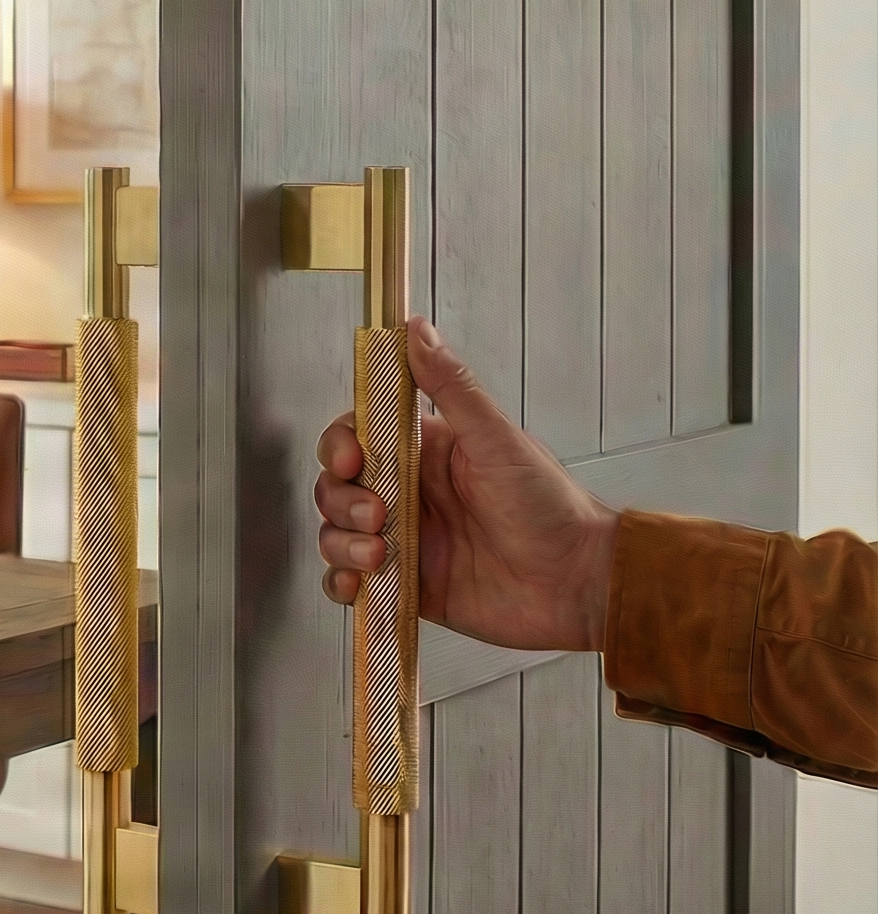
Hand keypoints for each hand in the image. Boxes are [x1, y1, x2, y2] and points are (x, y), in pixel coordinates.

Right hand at [315, 316, 617, 652]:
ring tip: (379, 555)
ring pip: (336, 532)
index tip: (353, 461)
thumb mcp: (497, 439)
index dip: (342, 446)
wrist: (577, 583)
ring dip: (341, 542)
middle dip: (342, 500)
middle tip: (378, 518)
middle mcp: (407, 492)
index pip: (358, 435)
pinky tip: (359, 584)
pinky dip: (342, 582)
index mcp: (425, 451)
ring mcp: (404, 539)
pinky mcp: (405, 584)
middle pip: (338, 485)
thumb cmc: (550, 506)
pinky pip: (350, 580)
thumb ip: (453, 388)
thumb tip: (417, 329)